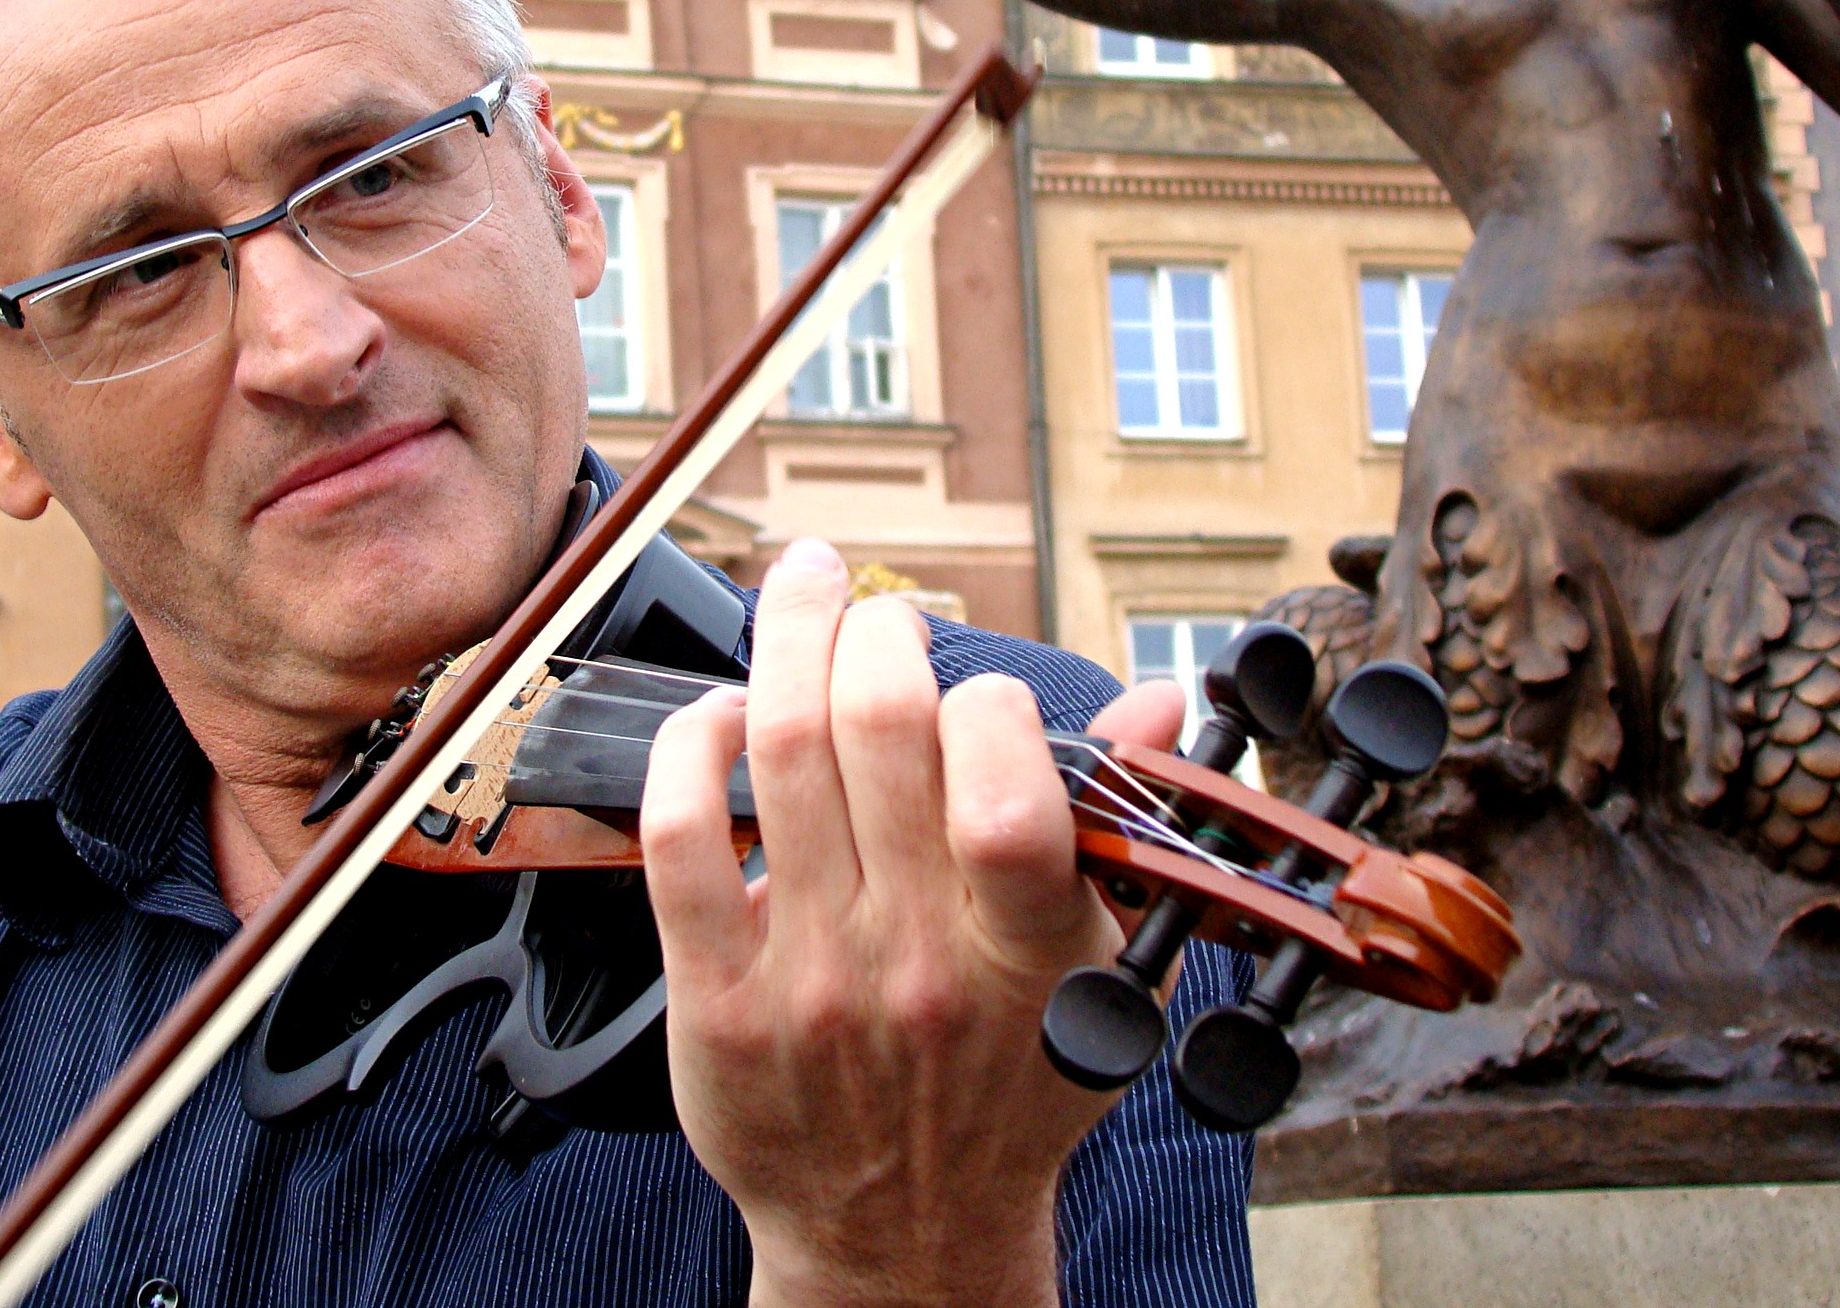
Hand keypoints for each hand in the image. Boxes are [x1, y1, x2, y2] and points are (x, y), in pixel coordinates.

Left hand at [641, 538, 1183, 1307]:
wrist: (902, 1238)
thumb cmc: (1006, 1089)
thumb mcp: (1100, 973)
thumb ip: (1122, 829)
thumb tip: (1160, 699)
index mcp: (1026, 951)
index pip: (1006, 786)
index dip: (988, 701)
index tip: (978, 694)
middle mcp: (916, 958)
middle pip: (877, 724)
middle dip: (877, 629)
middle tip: (880, 613)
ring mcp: (808, 975)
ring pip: (779, 750)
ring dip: (790, 641)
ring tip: (805, 600)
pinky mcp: (714, 996)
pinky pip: (680, 832)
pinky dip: (692, 742)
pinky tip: (721, 715)